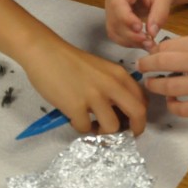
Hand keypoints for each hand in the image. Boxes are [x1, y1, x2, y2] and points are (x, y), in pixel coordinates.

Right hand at [25, 45, 147, 135]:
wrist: (45, 52)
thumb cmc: (70, 60)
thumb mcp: (100, 70)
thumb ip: (113, 86)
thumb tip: (120, 111)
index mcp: (119, 74)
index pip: (142, 100)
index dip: (140, 116)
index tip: (131, 123)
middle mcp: (111, 84)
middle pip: (137, 114)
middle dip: (134, 130)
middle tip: (123, 135)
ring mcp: (94, 96)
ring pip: (112, 127)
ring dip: (104, 133)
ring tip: (93, 126)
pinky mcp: (75, 106)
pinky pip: (85, 128)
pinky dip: (81, 127)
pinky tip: (74, 118)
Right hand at [105, 0, 175, 48]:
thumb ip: (160, 13)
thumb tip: (151, 33)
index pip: (117, 2)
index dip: (126, 18)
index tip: (140, 29)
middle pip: (114, 18)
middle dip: (130, 34)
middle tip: (149, 41)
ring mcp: (110, 5)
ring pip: (112, 28)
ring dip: (129, 40)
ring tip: (148, 44)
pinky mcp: (113, 16)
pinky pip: (115, 32)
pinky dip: (127, 41)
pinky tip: (141, 42)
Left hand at [138, 35, 187, 115]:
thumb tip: (163, 51)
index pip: (168, 46)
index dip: (154, 51)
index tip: (148, 54)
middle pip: (163, 63)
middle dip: (146, 66)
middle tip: (140, 68)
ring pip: (170, 86)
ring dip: (155, 86)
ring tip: (151, 84)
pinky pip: (185, 109)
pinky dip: (174, 106)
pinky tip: (173, 100)